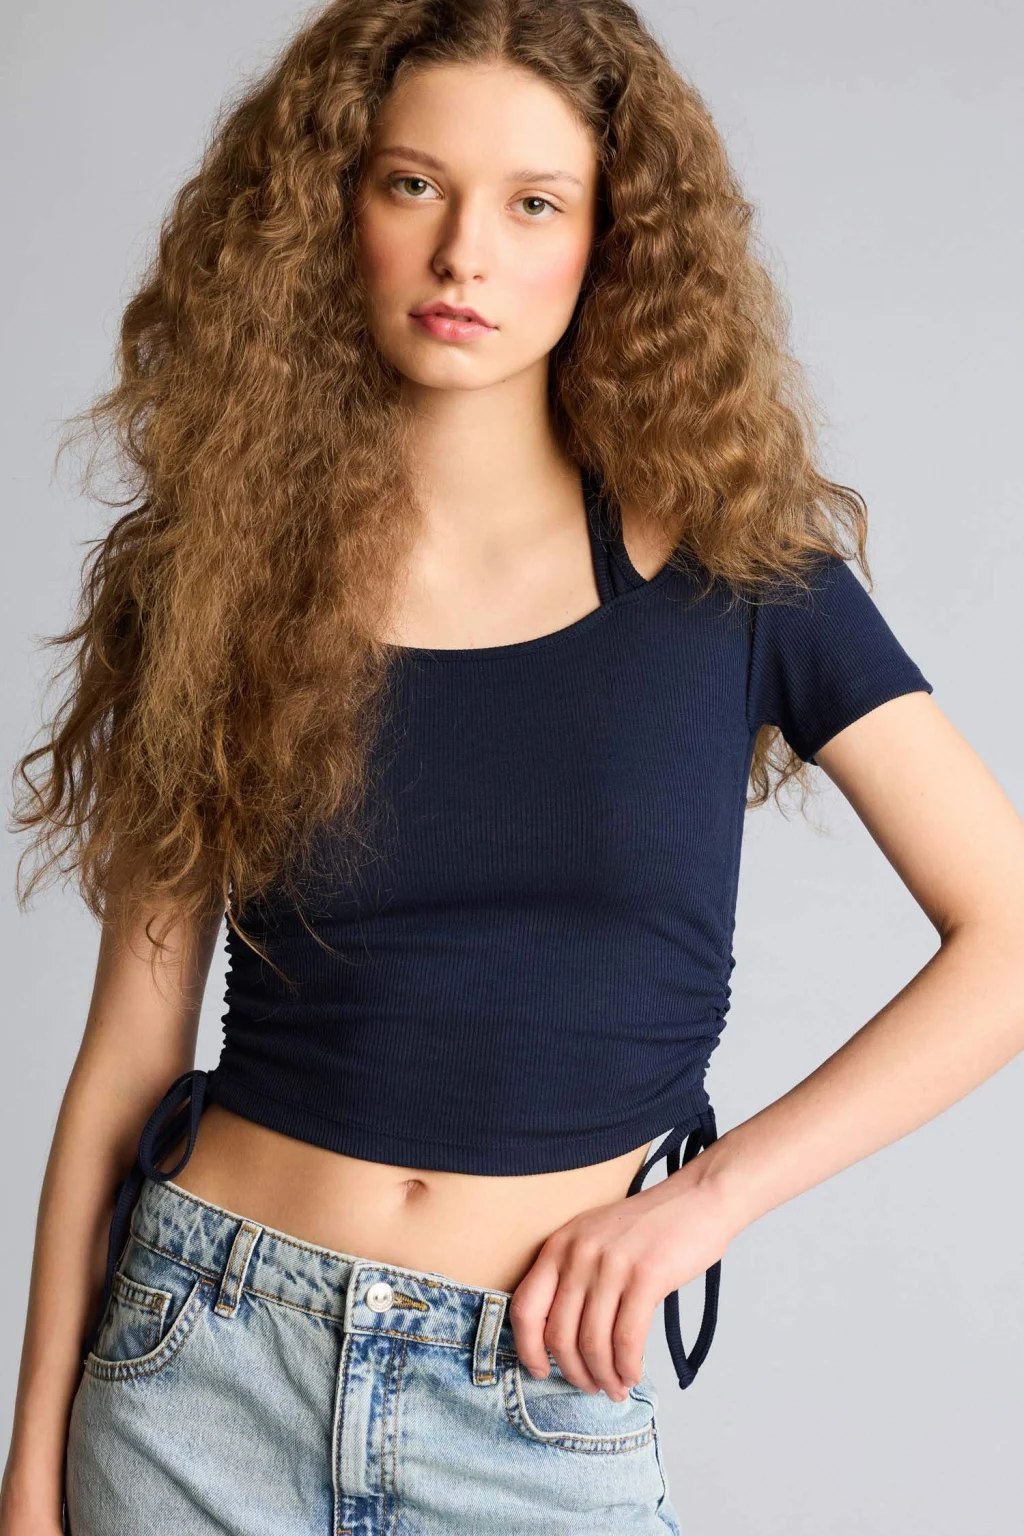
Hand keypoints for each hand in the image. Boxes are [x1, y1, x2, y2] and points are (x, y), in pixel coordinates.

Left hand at [507, 1161, 741, 1398]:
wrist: (697, 1199)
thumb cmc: (649, 1226)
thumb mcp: (596, 1239)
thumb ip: (574, 1277)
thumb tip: (564, 1341)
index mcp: (559, 1244)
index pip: (525, 1307)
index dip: (527, 1348)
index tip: (541, 1371)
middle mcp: (578, 1253)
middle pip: (559, 1334)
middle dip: (574, 1372)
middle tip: (591, 1387)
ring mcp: (611, 1264)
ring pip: (593, 1343)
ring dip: (603, 1376)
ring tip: (615, 1387)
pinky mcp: (645, 1276)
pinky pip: (626, 1339)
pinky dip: (627, 1366)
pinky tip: (633, 1374)